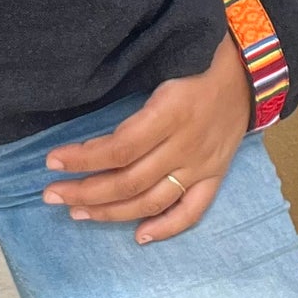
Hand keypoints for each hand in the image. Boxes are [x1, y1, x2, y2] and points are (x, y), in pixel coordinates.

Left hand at [40, 28, 251, 243]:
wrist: (245, 70)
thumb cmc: (193, 61)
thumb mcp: (159, 68)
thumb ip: (130, 100)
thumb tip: (87, 127)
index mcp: (169, 112)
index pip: (119, 148)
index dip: (83, 159)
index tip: (53, 162)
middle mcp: (184, 145)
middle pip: (129, 181)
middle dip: (85, 191)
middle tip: (52, 194)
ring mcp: (201, 165)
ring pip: (152, 200)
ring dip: (111, 212)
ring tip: (77, 212)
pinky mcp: (215, 176)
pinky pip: (192, 211)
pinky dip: (166, 228)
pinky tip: (139, 237)